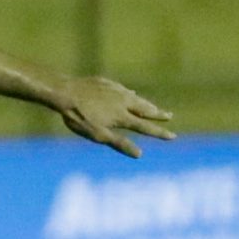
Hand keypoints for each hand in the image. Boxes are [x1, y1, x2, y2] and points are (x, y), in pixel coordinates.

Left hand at [56, 76, 174, 157]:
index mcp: (122, 117)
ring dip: (147, 104)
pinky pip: (123, 90)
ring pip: (136, 98)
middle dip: (158, 114)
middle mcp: (123, 102)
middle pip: (145, 109)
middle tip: (170, 115)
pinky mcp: (107, 83)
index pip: (146, 127)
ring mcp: (116, 91)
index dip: (160, 133)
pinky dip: (131, 94)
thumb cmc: (79, 117)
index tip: (173, 136)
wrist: (65, 92)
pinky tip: (131, 93)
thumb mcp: (98, 135)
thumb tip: (139, 154)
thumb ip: (119, 144)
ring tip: (154, 107)